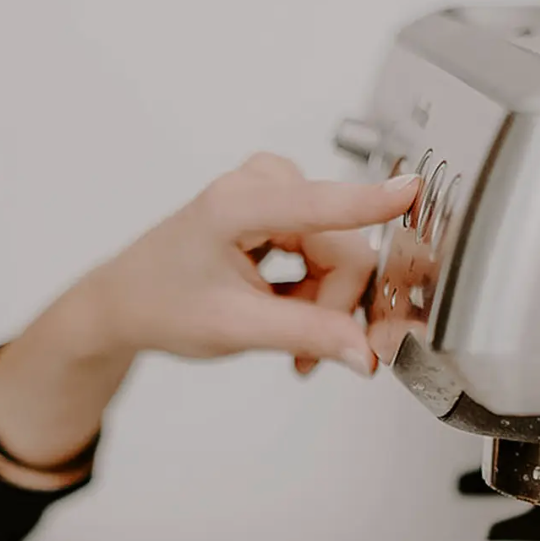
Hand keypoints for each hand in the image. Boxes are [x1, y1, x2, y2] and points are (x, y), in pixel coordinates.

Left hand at [0, 155, 414, 469]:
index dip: (371, 203)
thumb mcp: (236, 328)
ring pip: (339, 256)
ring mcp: (271, 194)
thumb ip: (307, 335)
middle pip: (341, 249)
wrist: (126, 303)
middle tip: (305, 354)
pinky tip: (287, 316)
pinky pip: (326, 255)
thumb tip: (364, 352)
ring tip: (288, 341)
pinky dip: (314, 296)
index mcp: (238, 204)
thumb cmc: (162, 304)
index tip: (413, 191)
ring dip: (323, 306)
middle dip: (333, 306)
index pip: (321, 206)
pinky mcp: (280, 210)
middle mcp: (260, 186)